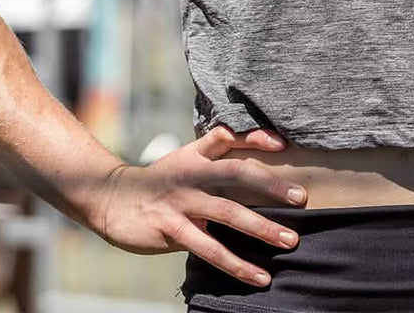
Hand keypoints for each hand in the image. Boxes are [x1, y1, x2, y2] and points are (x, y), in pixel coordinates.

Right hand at [94, 125, 306, 286]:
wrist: (112, 199)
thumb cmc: (160, 182)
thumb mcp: (185, 162)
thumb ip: (215, 162)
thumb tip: (258, 170)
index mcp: (195, 154)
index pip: (228, 137)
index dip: (256, 138)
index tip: (283, 143)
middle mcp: (192, 173)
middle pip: (236, 172)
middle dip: (271, 184)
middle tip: (302, 197)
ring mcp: (181, 201)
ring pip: (228, 212)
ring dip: (262, 228)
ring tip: (290, 241)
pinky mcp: (172, 229)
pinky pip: (210, 249)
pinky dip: (237, 264)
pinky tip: (258, 276)